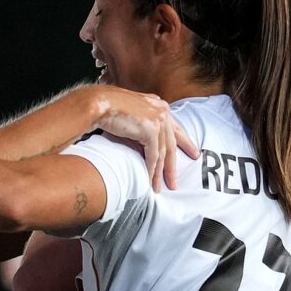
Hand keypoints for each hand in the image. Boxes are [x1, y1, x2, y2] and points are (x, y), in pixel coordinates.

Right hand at [86, 86, 200, 189]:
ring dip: (160, 173)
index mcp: (158, 104)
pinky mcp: (151, 129)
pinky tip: (150, 180)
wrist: (98, 103)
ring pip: (163, 152)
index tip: (193, 153)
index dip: (185, 142)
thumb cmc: (108, 109)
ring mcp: (158, 119)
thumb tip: (145, 148)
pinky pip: (154, 155)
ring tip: (159, 188)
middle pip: (171, 143)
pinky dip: (151, 170)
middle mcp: (161, 110)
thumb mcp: (131, 116)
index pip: (174, 127)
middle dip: (173, 165)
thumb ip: (142, 128)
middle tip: (175, 182)